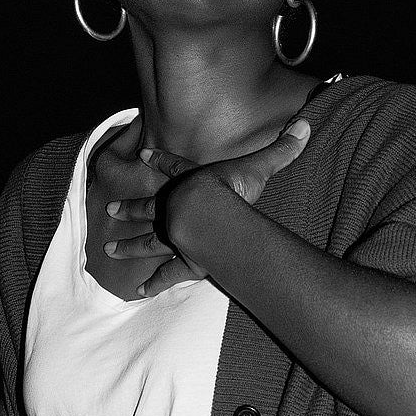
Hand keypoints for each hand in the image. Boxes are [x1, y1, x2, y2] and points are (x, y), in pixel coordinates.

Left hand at [104, 118, 310, 295]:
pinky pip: (166, 273)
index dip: (160, 161)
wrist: (211, 214)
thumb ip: (282, 148)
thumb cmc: (231, 188)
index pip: (175, 167)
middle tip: (108, 211)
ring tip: (111, 252)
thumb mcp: (259, 165)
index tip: (143, 154)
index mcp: (193, 183)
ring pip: (148, 241)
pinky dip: (154, 282)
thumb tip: (307, 124)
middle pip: (149, 208)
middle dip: (130, 209)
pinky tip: (140, 291)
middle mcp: (178, 208)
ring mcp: (177, 235)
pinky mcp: (183, 259)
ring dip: (129, 247)